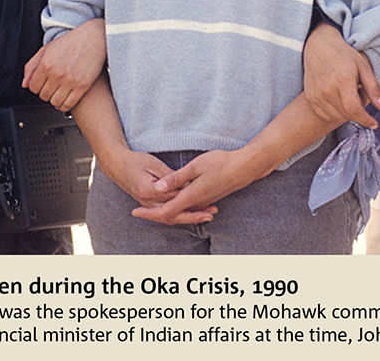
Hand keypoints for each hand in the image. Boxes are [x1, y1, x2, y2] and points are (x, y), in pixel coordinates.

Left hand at [23, 18, 105, 110]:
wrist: (94, 38)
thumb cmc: (71, 42)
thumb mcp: (47, 49)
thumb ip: (32, 66)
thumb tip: (25, 84)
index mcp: (46, 64)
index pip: (33, 87)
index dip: (36, 87)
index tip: (42, 84)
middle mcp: (57, 74)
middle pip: (43, 96)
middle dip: (45, 93)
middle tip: (51, 87)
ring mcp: (70, 81)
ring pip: (54, 102)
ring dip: (54, 99)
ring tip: (58, 93)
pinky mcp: (82, 86)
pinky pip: (68, 104)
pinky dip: (64, 106)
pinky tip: (65, 99)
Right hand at [106, 149, 217, 224]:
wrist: (117, 164)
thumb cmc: (135, 161)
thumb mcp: (154, 164)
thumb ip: (170, 176)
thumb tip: (185, 184)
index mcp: (148, 190)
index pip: (173, 198)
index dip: (190, 198)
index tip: (207, 198)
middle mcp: (147, 201)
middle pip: (173, 214)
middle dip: (193, 216)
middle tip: (210, 214)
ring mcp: (147, 204)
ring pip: (169, 217)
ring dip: (187, 218)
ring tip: (206, 215)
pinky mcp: (148, 204)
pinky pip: (165, 214)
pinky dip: (178, 215)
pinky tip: (191, 214)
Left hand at [131, 149, 257, 224]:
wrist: (244, 168)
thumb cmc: (221, 163)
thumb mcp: (195, 167)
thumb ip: (176, 178)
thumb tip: (158, 188)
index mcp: (191, 196)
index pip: (165, 212)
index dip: (148, 213)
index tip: (134, 212)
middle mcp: (196, 203)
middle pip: (171, 216)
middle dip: (153, 215)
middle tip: (137, 212)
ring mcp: (203, 202)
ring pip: (180, 212)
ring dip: (165, 211)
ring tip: (149, 207)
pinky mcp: (208, 198)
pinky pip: (188, 208)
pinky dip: (176, 207)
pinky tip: (172, 200)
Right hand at [302, 22, 379, 127]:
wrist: (318, 46)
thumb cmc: (343, 54)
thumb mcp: (363, 66)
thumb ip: (373, 88)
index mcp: (343, 81)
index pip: (354, 110)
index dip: (366, 120)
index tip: (374, 124)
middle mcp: (327, 90)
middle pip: (346, 115)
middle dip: (358, 114)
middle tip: (360, 100)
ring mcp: (316, 94)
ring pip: (335, 117)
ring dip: (346, 114)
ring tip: (349, 98)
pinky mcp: (310, 97)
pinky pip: (325, 114)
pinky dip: (334, 113)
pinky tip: (338, 101)